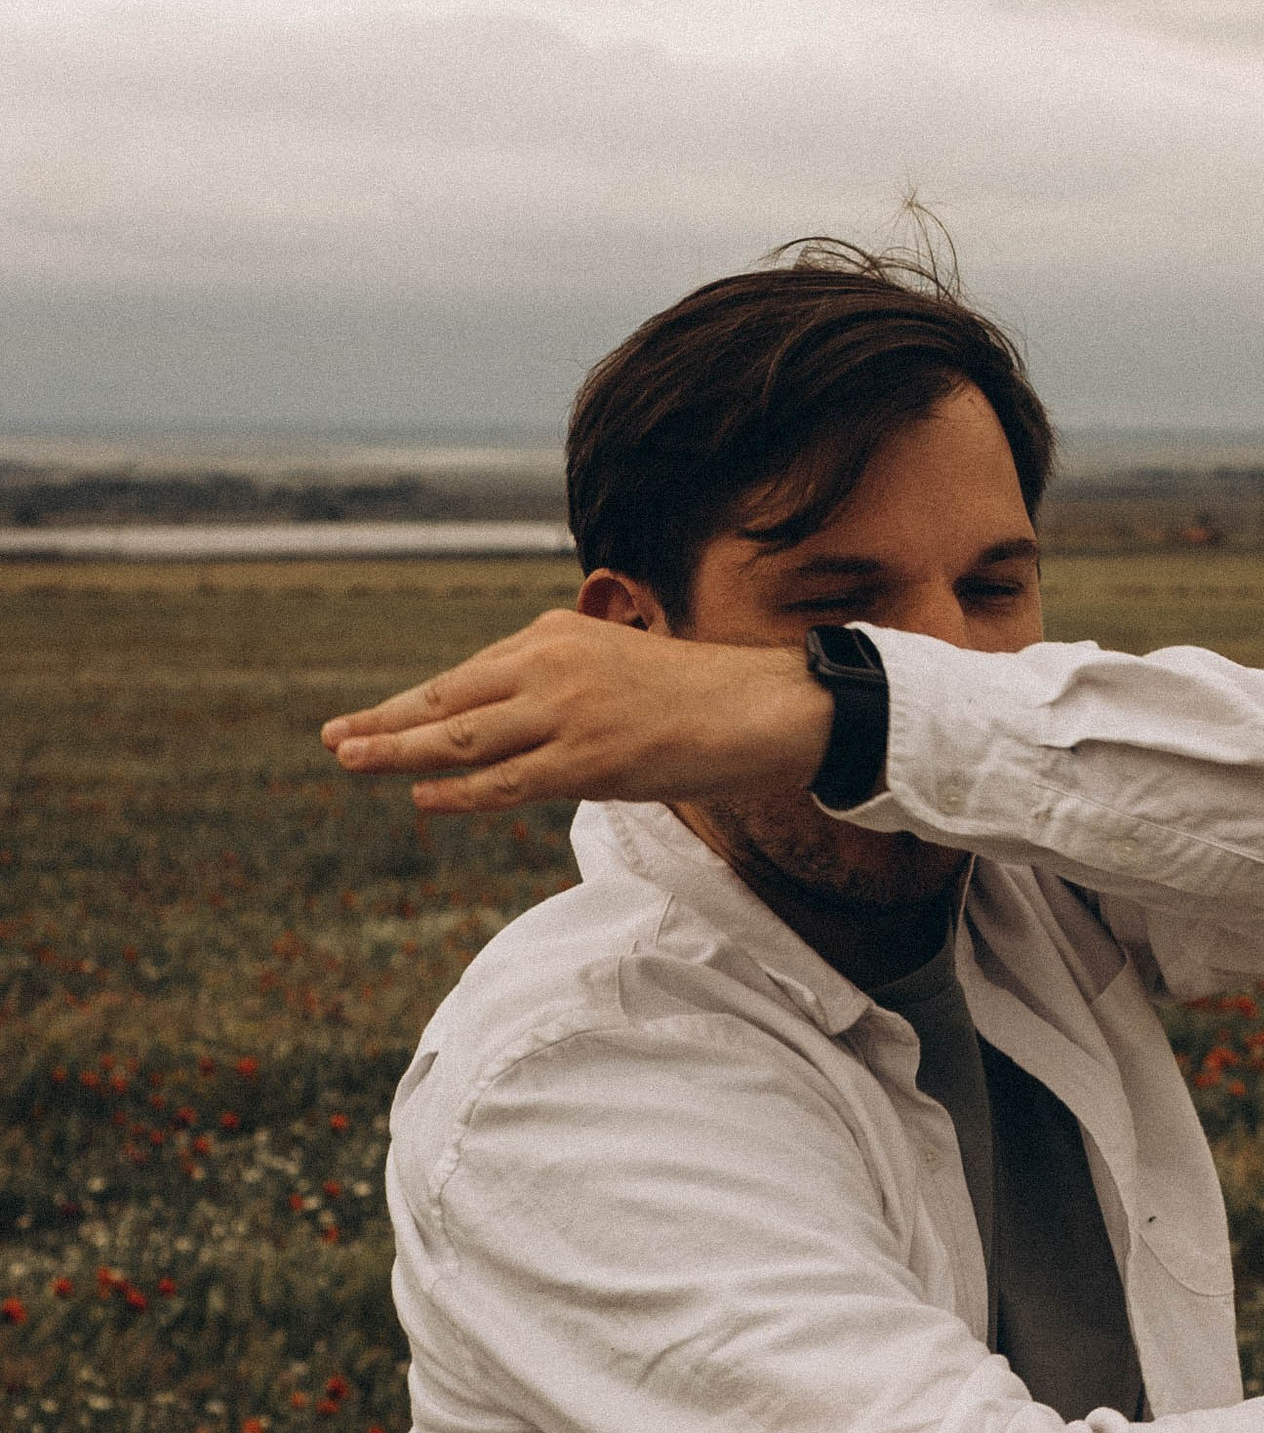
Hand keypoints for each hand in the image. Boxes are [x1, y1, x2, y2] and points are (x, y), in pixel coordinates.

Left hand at [319, 611, 832, 816]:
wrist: (761, 706)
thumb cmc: (695, 696)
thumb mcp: (614, 667)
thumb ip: (559, 685)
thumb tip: (509, 724)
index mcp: (553, 636)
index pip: (465, 677)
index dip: (409, 703)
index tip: (364, 719)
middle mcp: (550, 666)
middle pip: (447, 700)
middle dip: (384, 721)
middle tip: (333, 740)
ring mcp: (567, 713)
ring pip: (462, 738)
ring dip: (399, 752)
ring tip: (353, 763)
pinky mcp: (589, 759)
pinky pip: (507, 780)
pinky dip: (458, 790)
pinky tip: (421, 796)